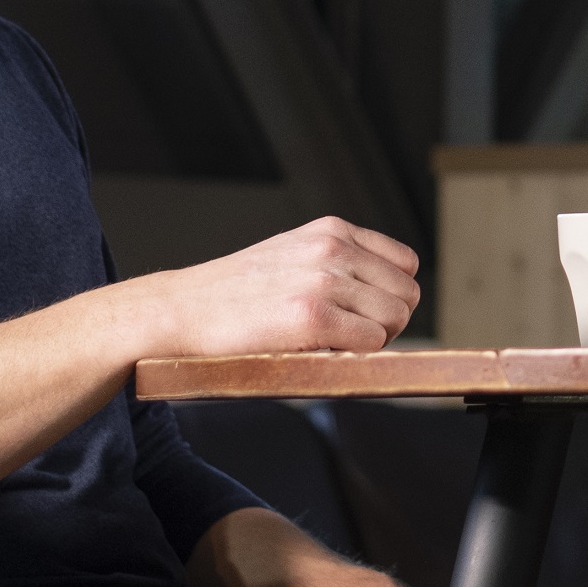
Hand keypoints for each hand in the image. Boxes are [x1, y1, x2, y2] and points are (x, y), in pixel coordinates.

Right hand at [135, 215, 422, 357]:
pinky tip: (319, 352)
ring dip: (371, 341)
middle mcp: (333, 248)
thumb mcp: (293, 256)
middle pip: (407, 295)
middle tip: (346, 338)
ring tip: (329, 344)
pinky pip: (371, 343)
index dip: (390, 296)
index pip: (405, 264)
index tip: (364, 315)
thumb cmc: (236, 295)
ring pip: (395, 319)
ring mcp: (323, 280)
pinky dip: (354, 356)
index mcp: (332, 230)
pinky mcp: (311, 317)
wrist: (180, 312)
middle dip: (386, 322)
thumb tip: (394, 300)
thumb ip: (340, 264)